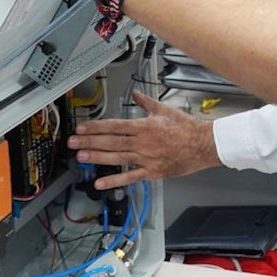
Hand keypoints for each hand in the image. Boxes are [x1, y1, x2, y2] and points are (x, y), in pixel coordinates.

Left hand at [68, 91, 221, 188]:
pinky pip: (130, 177)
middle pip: (111, 142)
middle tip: (73, 143)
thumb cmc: (187, 128)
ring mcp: (146, 158)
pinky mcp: (152, 172)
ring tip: (81, 157)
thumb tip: (136, 94)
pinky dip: (115, 181)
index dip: (95, 128)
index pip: (114, 126)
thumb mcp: (165, 110)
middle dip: (89, 142)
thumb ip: (146, 102)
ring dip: (97, 158)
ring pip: (117, 158)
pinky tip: (100, 182)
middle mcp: (142, 142)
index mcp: (144, 126)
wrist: (203, 144)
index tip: (81, 129)